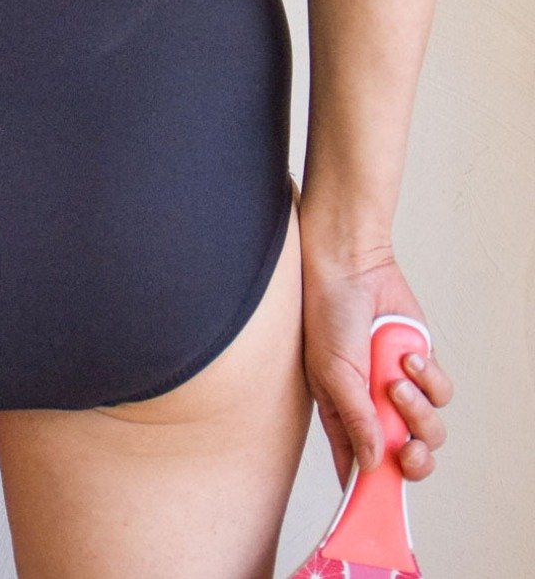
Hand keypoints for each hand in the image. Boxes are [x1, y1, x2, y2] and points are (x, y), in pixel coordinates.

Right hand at [299, 241, 453, 487]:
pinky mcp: (423, 367)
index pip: (360, 464)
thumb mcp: (332, 374)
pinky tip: (407, 356)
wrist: (352, 267)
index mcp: (341, 415)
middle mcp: (373, 406)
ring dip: (417, 409)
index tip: (381, 502)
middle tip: (409, 451)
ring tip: (397, 380)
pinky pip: (442, 392)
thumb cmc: (326, 314)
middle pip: (405, 457)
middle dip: (412, 459)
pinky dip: (429, 378)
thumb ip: (354, 421)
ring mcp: (399, 387)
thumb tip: (374, 465)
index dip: (374, 487)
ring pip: (429, 429)